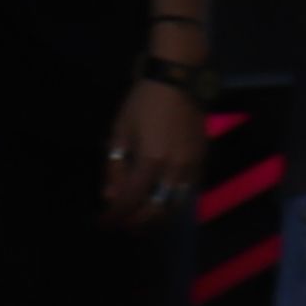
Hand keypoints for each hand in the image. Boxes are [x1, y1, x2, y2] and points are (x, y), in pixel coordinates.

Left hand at [100, 66, 206, 228]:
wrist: (178, 78)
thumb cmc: (143, 101)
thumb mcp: (120, 131)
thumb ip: (115, 167)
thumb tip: (111, 197)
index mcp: (151, 160)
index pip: (130, 200)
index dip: (115, 216)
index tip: (103, 223)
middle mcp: (174, 169)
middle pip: (156, 211)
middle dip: (137, 222)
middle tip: (123, 226)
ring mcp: (192, 166)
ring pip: (176, 206)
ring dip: (157, 218)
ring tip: (142, 220)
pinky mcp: (202, 161)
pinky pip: (189, 193)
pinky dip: (174, 204)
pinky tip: (162, 203)